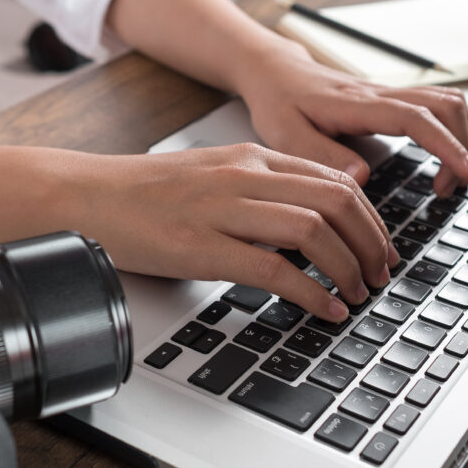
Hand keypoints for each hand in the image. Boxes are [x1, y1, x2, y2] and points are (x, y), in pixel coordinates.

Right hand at [71, 144, 397, 320]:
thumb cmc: (144, 194)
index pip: (335, 179)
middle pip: (336, 201)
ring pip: (312, 231)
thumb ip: (259, 192)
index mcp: (250, 158)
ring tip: (356, 295)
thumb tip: (306, 228)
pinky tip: (323, 309)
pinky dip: (309, 292)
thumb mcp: (212, 177)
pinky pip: (273, 268)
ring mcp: (222, 210)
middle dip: (371, 243)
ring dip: (347, 267)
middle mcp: (243, 176)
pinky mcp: (201, 246)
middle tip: (379, 275)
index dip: (370, 218)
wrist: (87, 197)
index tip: (381, 247)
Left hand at [234, 39, 467, 196]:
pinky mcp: (390, 100)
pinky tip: (445, 159)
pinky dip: (451, 131)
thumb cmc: (278, 102)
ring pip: (447, 102)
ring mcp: (388, 95)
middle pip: (446, 105)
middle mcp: (379, 94)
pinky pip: (435, 107)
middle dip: (462, 146)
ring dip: (461, 138)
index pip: (415, 118)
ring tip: (450, 180)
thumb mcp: (284, 134)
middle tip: (449, 188)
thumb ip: (321, 155)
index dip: (446, 145)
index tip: (467, 172)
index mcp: (356, 104)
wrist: (275, 72)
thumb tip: (361, 177)